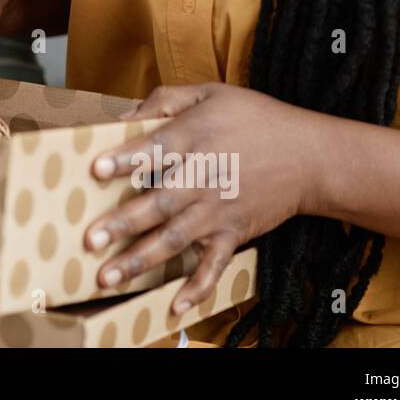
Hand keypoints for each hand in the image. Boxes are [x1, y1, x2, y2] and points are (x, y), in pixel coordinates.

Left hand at [83, 83, 327, 316]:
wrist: (310, 156)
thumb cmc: (256, 119)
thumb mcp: (211, 93)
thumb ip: (165, 100)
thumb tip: (123, 117)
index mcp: (194, 137)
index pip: (156, 149)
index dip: (126, 159)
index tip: (97, 170)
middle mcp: (203, 177)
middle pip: (159, 203)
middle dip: (123, 224)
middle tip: (90, 240)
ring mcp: (218, 210)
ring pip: (174, 238)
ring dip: (141, 260)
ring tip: (108, 277)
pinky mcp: (233, 233)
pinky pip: (213, 264)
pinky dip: (197, 287)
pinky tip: (174, 305)